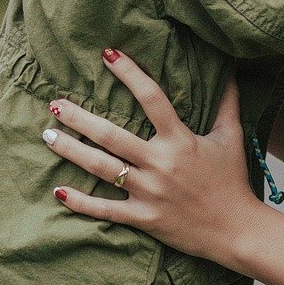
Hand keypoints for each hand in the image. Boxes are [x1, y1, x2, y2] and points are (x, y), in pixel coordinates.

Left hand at [42, 49, 269, 269]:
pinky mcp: (144, 217)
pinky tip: (58, 190)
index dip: (129, 74)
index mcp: (181, 140)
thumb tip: (232, 68)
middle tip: (55, 104)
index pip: (152, 98)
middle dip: (80, 118)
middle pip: (112, 135)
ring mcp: (149, 192)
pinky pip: (106, 210)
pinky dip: (81, 203)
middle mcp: (160, 163)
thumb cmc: (233, 180)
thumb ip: (227, 102)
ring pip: (102, 168)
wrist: (236, 230)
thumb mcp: (232, 136)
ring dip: (71, 151)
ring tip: (47, 136)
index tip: (107, 54)